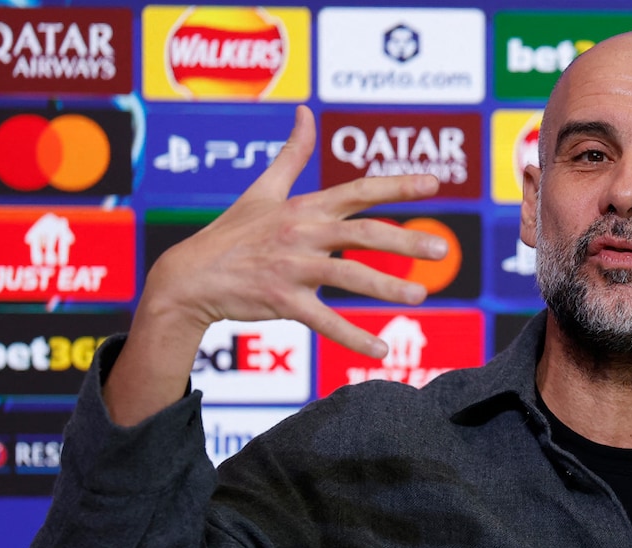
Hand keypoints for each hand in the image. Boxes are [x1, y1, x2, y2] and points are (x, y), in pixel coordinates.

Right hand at [144, 105, 447, 357]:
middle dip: (405, 240)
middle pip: (363, 232)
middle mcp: (303, 232)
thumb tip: (303, 112)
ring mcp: (293, 266)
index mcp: (305, 206)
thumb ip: (292, 154)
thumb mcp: (262, 188)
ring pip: (348, 274)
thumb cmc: (232, 233)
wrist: (189, 276)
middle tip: (442, 248)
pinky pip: (323, 320)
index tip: (434, 182)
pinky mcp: (282, 299)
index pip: (358, 190)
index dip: (397, 185)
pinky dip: (352, 337)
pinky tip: (381, 351)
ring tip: (421, 294)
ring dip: (386, 286)